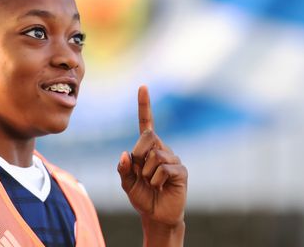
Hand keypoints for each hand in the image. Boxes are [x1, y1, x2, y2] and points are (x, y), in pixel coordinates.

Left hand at [117, 85, 186, 243]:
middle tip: (141, 173)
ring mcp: (172, 158)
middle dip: (138, 155)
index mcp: (147, 148)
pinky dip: (156, 180)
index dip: (144, 105)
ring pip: (154, 155)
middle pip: (147, 137)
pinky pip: (164, 169)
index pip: (146, 123)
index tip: (142, 87)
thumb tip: (125, 154)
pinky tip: (160, 187)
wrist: (157, 216)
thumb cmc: (142, 197)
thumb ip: (123, 169)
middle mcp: (161, 149)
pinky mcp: (181, 170)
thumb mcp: (127, 183)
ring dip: (146, 173)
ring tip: (151, 183)